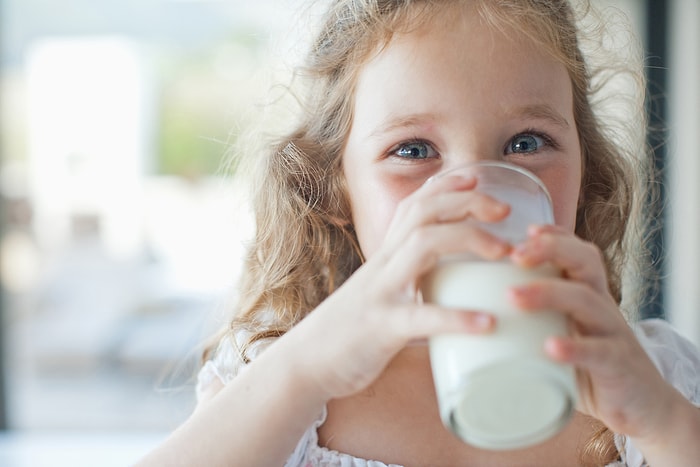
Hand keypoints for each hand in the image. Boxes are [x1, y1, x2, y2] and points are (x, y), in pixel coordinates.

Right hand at [290, 173, 510, 399]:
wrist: (308, 363)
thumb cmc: (352, 331)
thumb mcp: (381, 295)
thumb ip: (412, 284)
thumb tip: (454, 290)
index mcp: (385, 258)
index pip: (413, 206)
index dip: (445, 186)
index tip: (477, 177)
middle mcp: (382, 266)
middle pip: (422, 213)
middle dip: (465, 202)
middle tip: (504, 210)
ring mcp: (381, 293)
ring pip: (422, 246)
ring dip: (467, 239)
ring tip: (504, 252)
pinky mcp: (381, 328)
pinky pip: (420, 317)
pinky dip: (456, 317)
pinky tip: (487, 323)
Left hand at [508, 225, 682, 440]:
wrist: (645, 407)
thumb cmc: (589, 366)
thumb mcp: (562, 334)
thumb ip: (531, 322)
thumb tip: (472, 317)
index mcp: (587, 294)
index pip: (576, 252)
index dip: (554, 236)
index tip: (524, 229)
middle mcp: (602, 306)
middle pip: (584, 262)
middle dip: (550, 250)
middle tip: (514, 255)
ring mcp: (612, 333)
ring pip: (586, 300)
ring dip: (548, 293)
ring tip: (513, 296)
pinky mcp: (618, 365)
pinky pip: (599, 352)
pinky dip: (574, 347)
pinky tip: (550, 347)